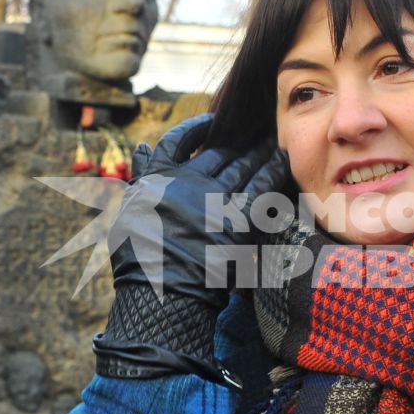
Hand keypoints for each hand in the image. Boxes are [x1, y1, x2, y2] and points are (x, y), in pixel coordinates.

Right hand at [96, 114, 289, 380]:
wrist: (162, 293)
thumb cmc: (139, 259)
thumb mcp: (130, 212)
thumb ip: (140, 177)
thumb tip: (142, 148)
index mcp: (159, 179)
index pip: (177, 141)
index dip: (196, 128)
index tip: (211, 120)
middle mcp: (188, 182)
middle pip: (219, 153)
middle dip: (239, 142)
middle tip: (256, 134)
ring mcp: (214, 200)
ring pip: (242, 166)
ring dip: (259, 153)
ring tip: (274, 144)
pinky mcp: (239, 220)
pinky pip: (261, 187)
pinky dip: (273, 171)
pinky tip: (283, 162)